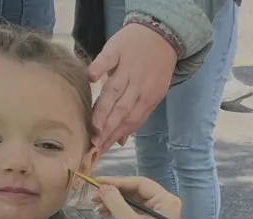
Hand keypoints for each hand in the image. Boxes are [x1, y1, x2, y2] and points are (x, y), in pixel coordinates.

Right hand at [88, 23, 176, 149]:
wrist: (161, 33)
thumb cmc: (153, 66)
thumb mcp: (151, 92)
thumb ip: (135, 115)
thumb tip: (120, 141)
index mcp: (147, 98)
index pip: (130, 121)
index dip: (115, 136)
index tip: (101, 151)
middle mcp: (138, 85)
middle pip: (121, 110)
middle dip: (109, 129)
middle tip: (95, 144)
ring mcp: (127, 67)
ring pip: (115, 90)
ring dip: (104, 109)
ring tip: (95, 125)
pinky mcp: (118, 50)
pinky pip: (108, 60)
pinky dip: (100, 68)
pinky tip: (91, 78)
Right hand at [90, 176, 181, 218]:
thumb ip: (116, 203)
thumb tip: (103, 187)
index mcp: (166, 200)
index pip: (140, 183)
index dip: (118, 181)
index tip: (97, 182)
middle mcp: (164, 203)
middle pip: (134, 190)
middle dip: (114, 192)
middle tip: (94, 196)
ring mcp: (156, 212)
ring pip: (131, 200)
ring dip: (113, 201)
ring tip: (97, 206)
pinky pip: (131, 210)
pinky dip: (118, 210)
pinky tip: (104, 213)